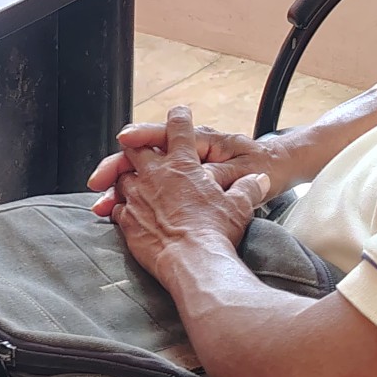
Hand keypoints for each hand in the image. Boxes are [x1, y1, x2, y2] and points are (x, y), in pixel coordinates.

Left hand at [88, 112, 284, 216]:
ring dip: (123, 177)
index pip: (178, 128)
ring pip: (121, 177)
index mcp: (183, 165)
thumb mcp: (240, 206)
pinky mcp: (128, 221)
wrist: (194, 262)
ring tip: (128, 182)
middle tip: (134, 146)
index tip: (178, 113)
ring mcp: (138, 197)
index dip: (178, 117)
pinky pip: (116, 208)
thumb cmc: (217, 232)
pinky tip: (124, 211)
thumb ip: (247, 188)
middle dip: (134, 145)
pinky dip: (118, 207)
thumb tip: (260, 179)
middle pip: (135, 148)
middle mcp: (156, 175)